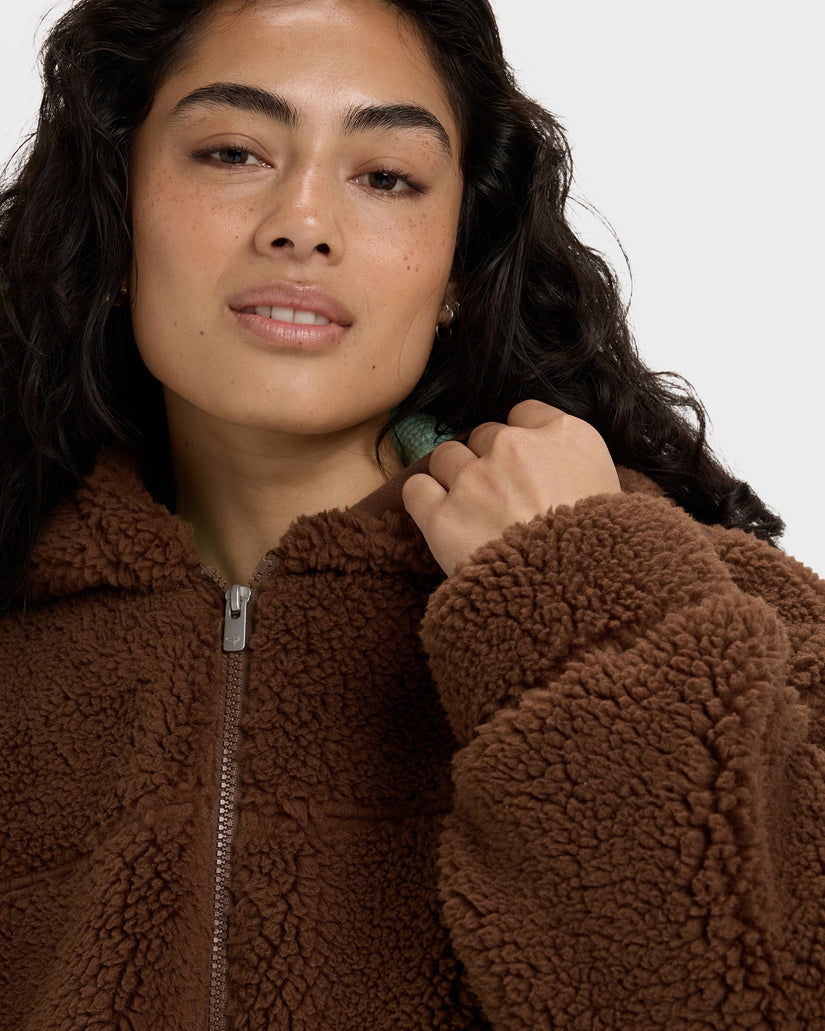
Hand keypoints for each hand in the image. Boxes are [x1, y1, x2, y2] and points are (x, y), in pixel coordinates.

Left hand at [402, 400, 620, 573]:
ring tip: (470, 511)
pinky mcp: (442, 515)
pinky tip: (439, 518)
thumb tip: (564, 475)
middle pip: (485, 436)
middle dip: (488, 462)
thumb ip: (582, 470)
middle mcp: (515, 446)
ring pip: (446, 456)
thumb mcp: (615, 499)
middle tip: (500, 499)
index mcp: (566, 436)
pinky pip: (416, 488)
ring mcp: (475, 479)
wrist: (576, 600)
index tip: (523, 463)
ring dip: (453, 478)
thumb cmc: (605, 557)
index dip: (521, 438)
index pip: (526, 412)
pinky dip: (423, 500)